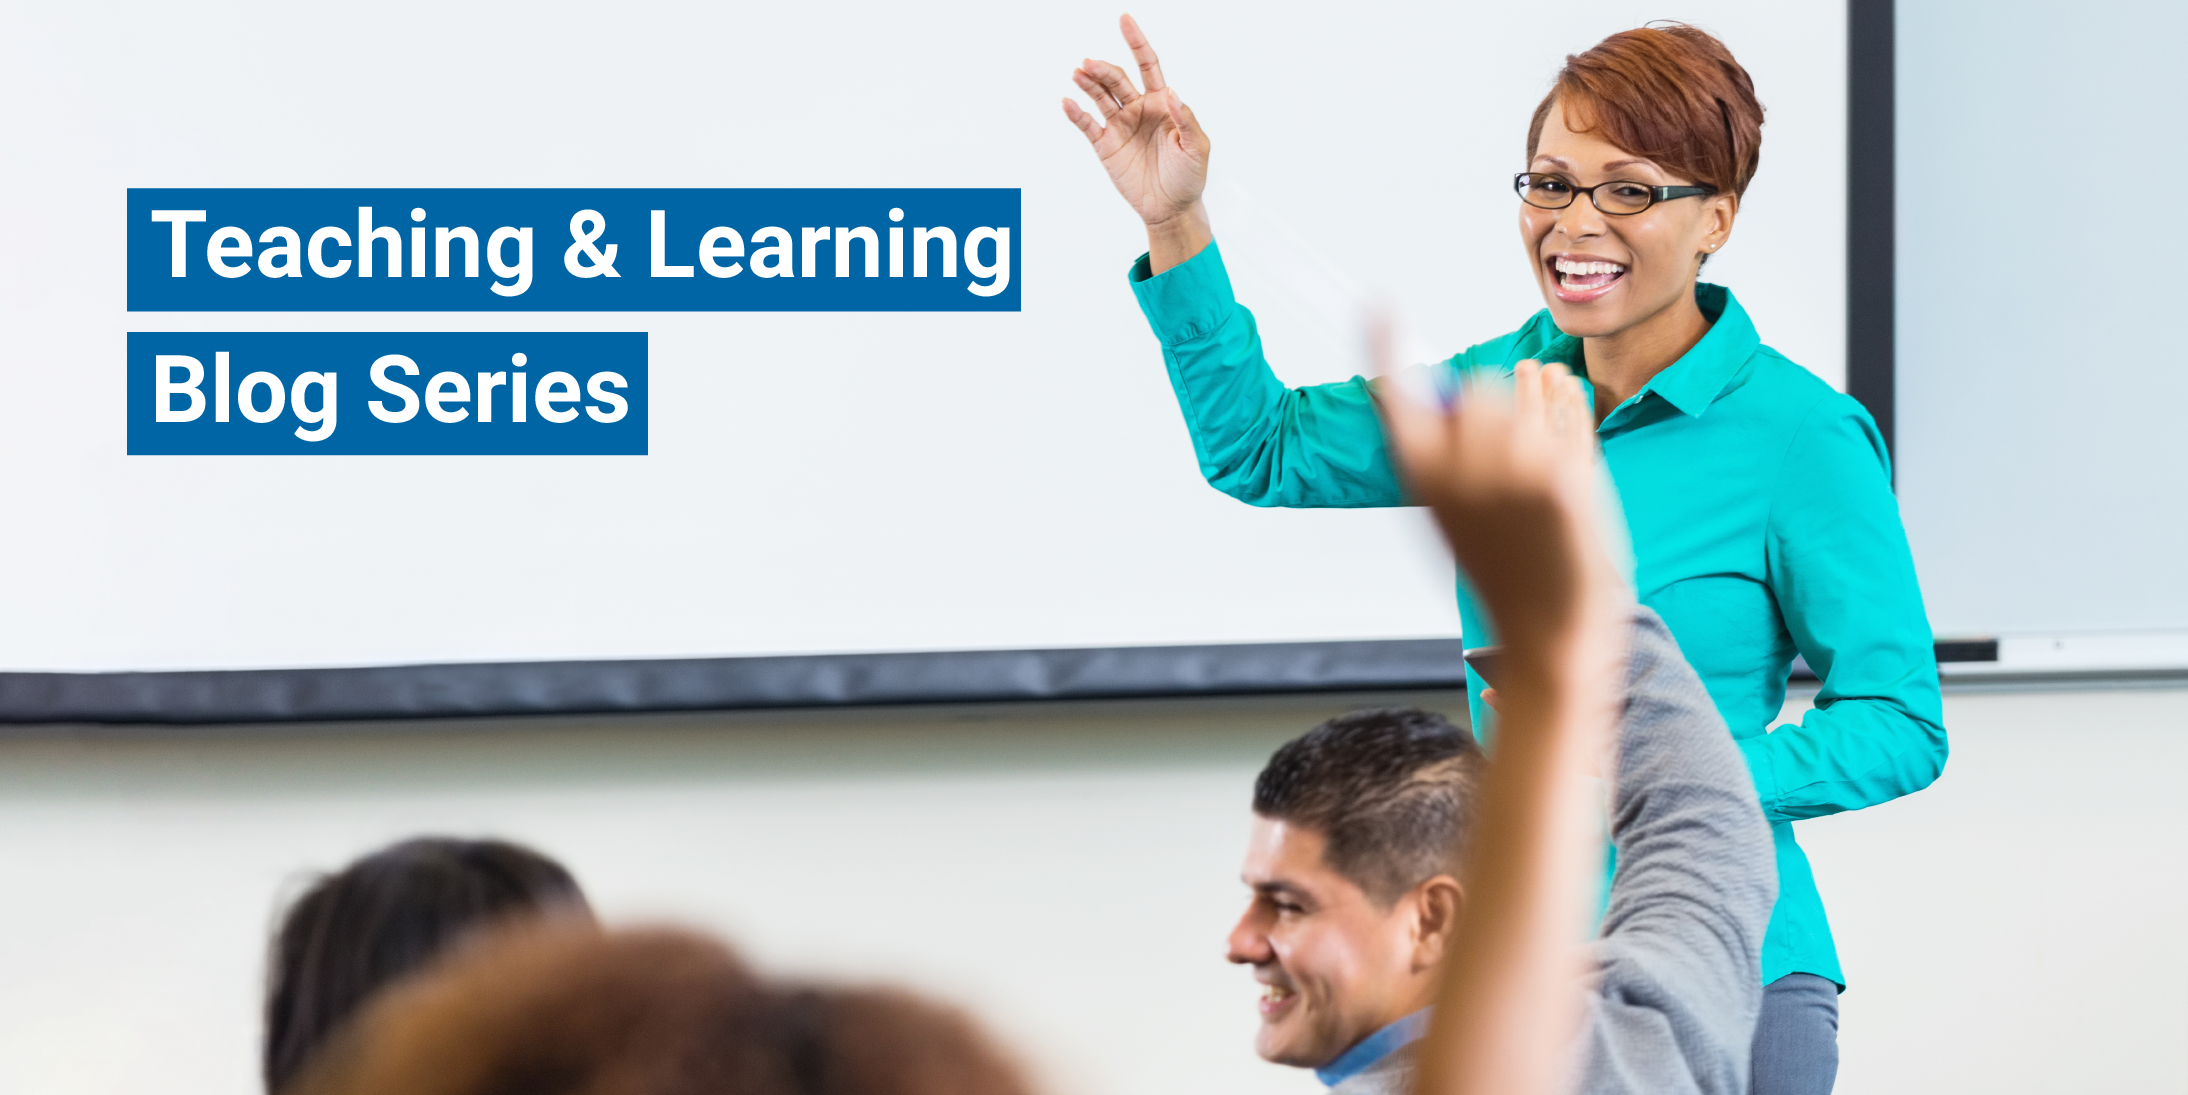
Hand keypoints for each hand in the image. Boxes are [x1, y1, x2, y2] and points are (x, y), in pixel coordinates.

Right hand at [1063, 15, 1211, 269]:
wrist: (1171, 208)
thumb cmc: (1189, 176)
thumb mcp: (1197, 147)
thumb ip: (1186, 119)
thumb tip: (1172, 92)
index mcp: (1162, 103)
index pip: (1147, 65)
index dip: (1136, 42)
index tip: (1124, 19)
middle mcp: (1139, 109)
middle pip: (1117, 79)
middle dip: (1104, 69)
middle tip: (1090, 64)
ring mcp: (1121, 125)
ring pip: (1100, 96)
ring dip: (1089, 83)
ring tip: (1078, 73)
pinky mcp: (1106, 145)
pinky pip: (1088, 124)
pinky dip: (1077, 113)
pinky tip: (1068, 101)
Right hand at [1376, 353, 1614, 649]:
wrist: (1550, 628)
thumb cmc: (1501, 572)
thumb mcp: (1450, 514)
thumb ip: (1441, 457)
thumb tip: (1435, 398)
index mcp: (1421, 478)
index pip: (1397, 396)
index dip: (1386, 347)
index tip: (1379, 304)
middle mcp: (1460, 469)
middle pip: (1477, 387)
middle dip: (1492, 405)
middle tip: (1504, 448)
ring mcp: (1514, 469)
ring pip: (1521, 396)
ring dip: (1529, 408)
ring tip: (1534, 440)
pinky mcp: (1562, 475)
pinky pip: (1563, 410)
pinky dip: (1563, 401)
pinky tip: (1559, 395)